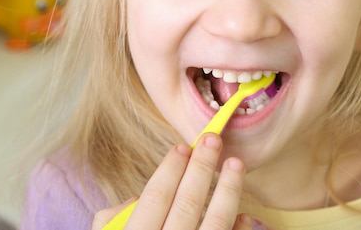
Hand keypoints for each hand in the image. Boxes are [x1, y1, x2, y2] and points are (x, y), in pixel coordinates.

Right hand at [92, 133, 251, 229]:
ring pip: (215, 224)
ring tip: (236, 164)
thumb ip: (114, 221)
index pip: (154, 197)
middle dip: (202, 168)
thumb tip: (137, 197)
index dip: (169, 170)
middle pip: (188, 204)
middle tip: (213, 140)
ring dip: (228, 191)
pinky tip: (246, 216)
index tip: (182, 147)